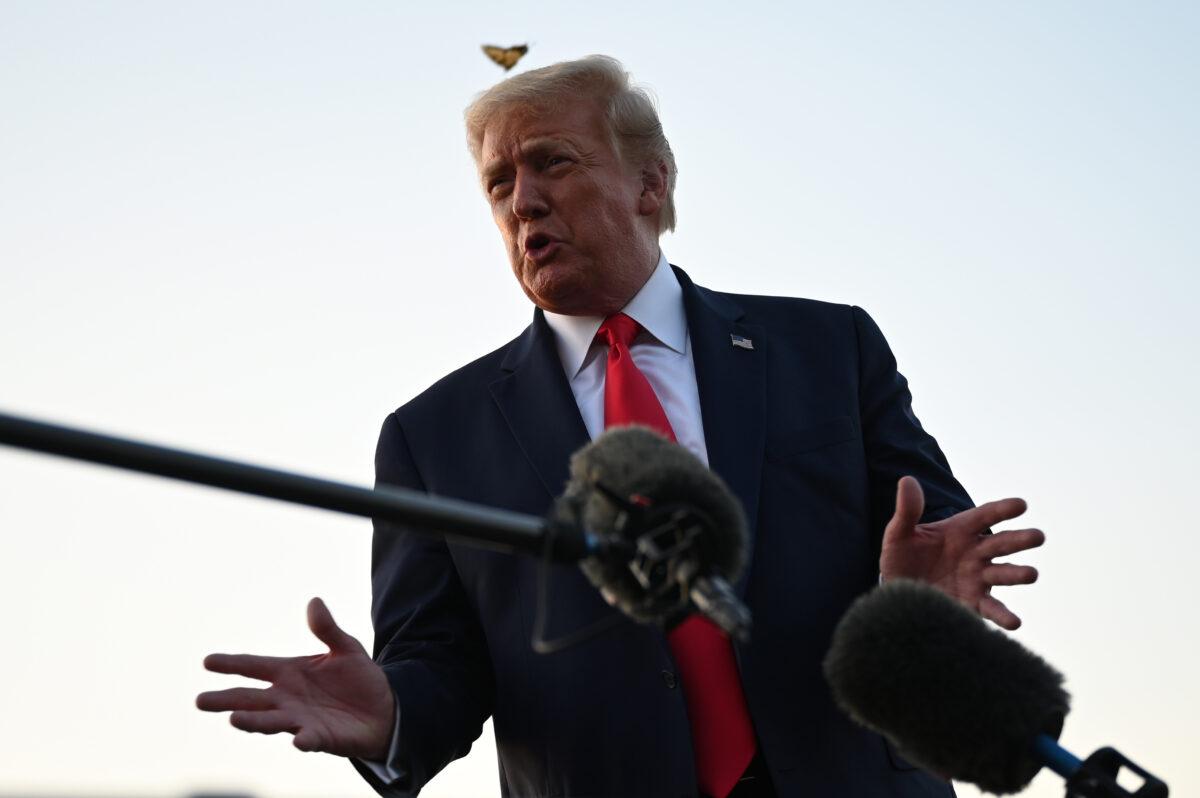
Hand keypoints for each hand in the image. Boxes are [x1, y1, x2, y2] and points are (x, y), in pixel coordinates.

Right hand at [196, 597, 394, 760]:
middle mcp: (287, 698)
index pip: (254, 666)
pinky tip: (297, 740)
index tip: (207, 661)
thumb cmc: (358, 678)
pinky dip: (302, 740)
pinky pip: (308, 739)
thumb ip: (327, 629)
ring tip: (233, 719)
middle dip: (226, 699)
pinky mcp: (319, 737)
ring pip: (271, 721)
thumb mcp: (345, 647)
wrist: (384, 709)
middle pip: (250, 699)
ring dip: (253, 721)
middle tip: (200, 701)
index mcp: (289, 672)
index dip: (232, 663)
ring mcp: (300, 719)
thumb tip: (314, 601)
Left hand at [879, 476, 1044, 629]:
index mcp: (960, 530)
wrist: (897, 591)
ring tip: (1032, 574)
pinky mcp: (972, 603)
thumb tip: (907, 480)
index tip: (1022, 504)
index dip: (1003, 510)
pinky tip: (1015, 622)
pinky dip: (1003, 616)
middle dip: (1020, 540)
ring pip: (1003, 574)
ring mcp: (977, 578)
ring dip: (1018, 574)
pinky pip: (991, 609)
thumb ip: (907, 511)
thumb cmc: (901, 557)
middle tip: (1039, 536)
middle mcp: (975, 553)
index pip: (985, 516)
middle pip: (1001, 543)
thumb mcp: (899, 534)